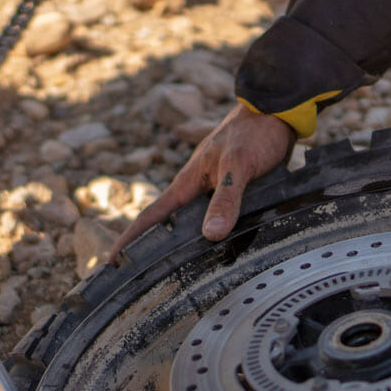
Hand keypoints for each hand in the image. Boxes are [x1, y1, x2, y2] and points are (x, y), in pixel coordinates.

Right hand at [110, 104, 295, 261]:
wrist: (278, 112)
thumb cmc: (254, 132)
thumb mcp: (238, 165)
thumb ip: (226, 199)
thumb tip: (210, 234)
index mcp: (188, 182)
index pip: (152, 216)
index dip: (131, 239)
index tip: (113, 261)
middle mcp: (196, 189)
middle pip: (168, 225)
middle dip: (152, 250)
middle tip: (139, 278)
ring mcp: (213, 191)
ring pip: (194, 225)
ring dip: (185, 246)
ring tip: (175, 273)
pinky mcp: (232, 193)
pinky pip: (216, 220)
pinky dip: (211, 236)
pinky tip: (217, 251)